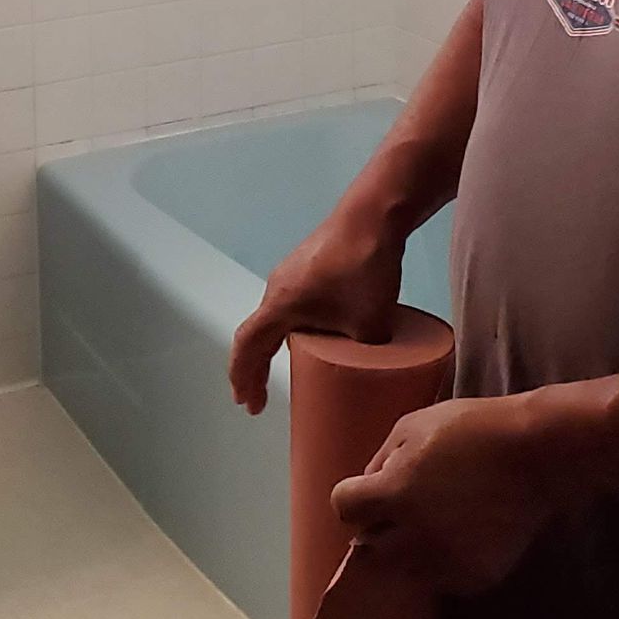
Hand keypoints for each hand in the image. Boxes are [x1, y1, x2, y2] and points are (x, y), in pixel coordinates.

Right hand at [229, 208, 404, 413]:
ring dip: (274, 345)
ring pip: (275, 317)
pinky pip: (291, 302)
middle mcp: (277, 288)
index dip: (244, 378)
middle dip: (256, 368)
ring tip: (284, 369)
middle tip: (259, 397)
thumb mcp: (369, 326)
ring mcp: (292, 272)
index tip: (248, 405)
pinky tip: (311, 334)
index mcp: (280, 305)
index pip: (248, 347)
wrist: (374, 214)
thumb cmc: (363, 269)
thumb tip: (372, 376)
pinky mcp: (310, 262)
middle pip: (257, 334)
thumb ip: (364, 357)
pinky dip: (291, 326)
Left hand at [331, 396, 558, 593]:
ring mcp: (445, 561)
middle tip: (401, 513)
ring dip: (409, 551)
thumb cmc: (471, 429)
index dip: (355, 499)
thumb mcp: (413, 426)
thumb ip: (380, 459)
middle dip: (379, 531)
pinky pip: (443, 579)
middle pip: (370, 550)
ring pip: (406, 570)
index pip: (345, 509)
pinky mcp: (475, 577)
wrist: (535, 454)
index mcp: (394, 493)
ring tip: (434, 524)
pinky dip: (443, 563)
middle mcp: (414, 535)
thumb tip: (367, 487)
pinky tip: (461, 536)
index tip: (370, 494)